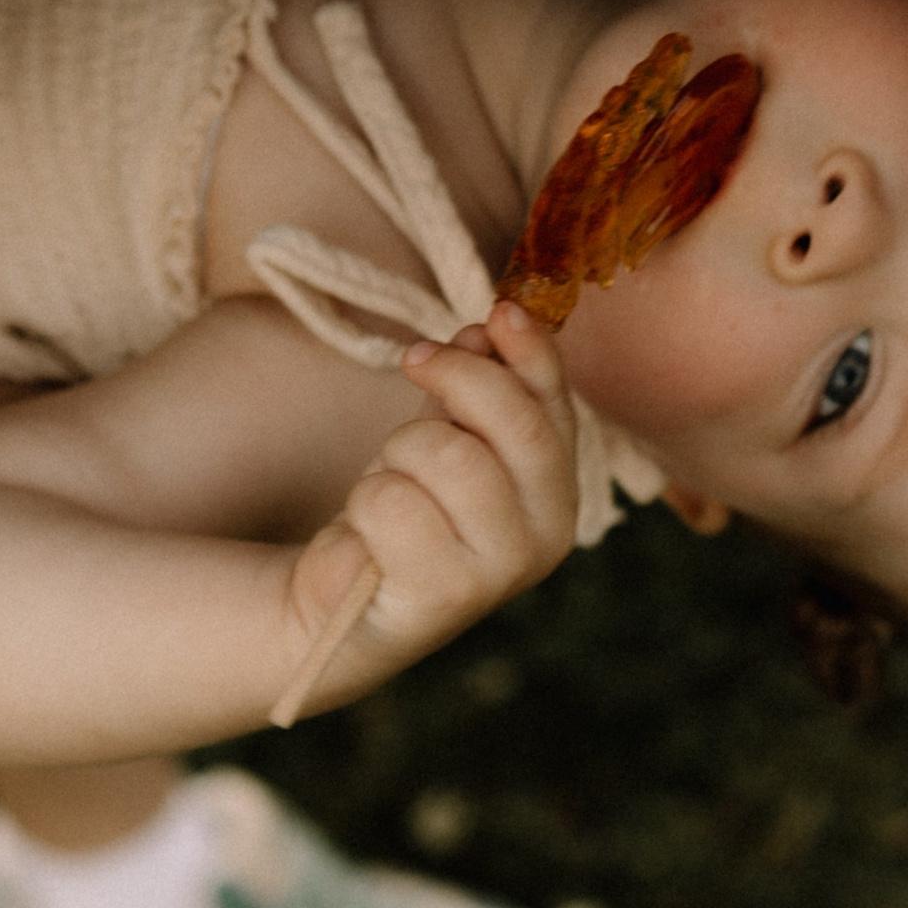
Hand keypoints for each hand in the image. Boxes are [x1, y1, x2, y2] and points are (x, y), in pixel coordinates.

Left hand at [270, 303, 580, 721]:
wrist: (348, 597)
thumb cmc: (408, 506)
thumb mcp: (447, 434)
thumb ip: (473, 389)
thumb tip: (483, 331)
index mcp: (558, 491)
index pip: (555, 408)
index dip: (531, 353)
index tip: (499, 310)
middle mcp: (547, 534)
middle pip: (516, 426)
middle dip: (458, 377)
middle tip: (414, 358)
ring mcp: (499, 570)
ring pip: (448, 455)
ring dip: (400, 450)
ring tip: (392, 476)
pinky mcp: (443, 596)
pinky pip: (393, 502)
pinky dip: (368, 500)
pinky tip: (371, 529)